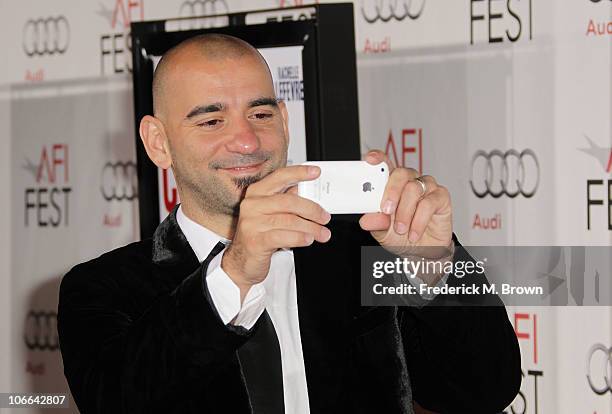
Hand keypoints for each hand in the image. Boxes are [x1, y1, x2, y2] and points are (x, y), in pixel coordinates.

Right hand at [222, 165, 331, 300]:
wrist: (241, 262)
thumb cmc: (259, 235)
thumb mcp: (271, 214)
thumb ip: (287, 202)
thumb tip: (311, 194)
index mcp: (256, 193)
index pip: (279, 177)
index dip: (299, 173)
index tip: (316, 172)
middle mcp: (252, 205)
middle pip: (289, 201)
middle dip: (312, 209)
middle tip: (325, 217)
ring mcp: (251, 223)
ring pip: (289, 221)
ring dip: (311, 228)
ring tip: (322, 233)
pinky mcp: (255, 241)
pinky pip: (283, 236)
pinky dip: (299, 238)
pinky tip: (308, 240)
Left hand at [359, 150, 452, 258]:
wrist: (423, 249)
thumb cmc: (402, 235)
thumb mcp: (383, 232)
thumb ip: (376, 223)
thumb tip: (366, 219)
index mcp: (392, 183)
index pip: (385, 164)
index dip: (378, 158)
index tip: (370, 160)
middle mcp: (410, 181)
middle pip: (401, 173)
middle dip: (391, 192)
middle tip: (386, 210)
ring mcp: (426, 187)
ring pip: (414, 188)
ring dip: (405, 212)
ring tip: (400, 230)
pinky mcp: (441, 197)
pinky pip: (429, 202)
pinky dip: (419, 220)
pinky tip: (414, 233)